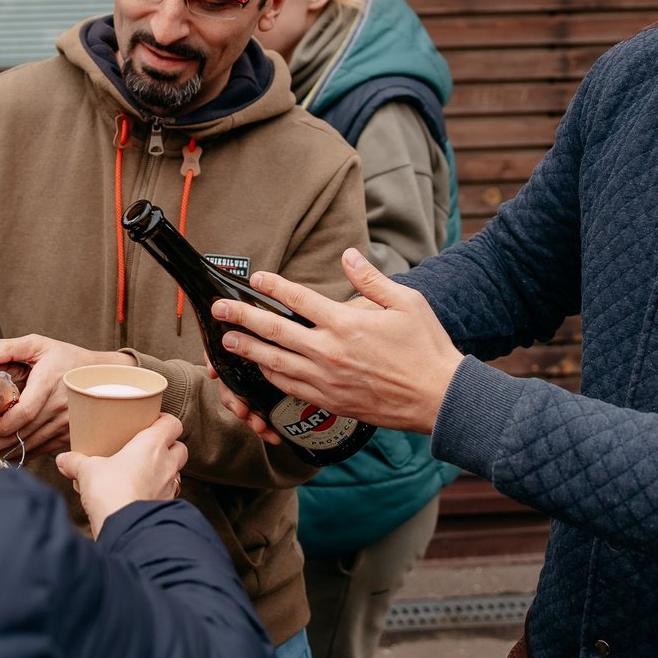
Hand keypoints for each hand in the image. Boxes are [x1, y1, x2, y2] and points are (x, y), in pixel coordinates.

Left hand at [0, 334, 134, 456]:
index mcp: (49, 384)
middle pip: (24, 432)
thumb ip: (8, 348)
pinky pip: (43, 449)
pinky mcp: (69, 435)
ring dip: (7, 451)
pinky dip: (24, 454)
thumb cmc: (67, 358)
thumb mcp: (38, 344)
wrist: (102, 376)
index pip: (25, 411)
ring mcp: (66, 424)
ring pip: (32, 444)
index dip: (4, 424)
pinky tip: (7, 454)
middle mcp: (60, 407)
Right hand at [57, 414, 186, 531]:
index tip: (151, 423)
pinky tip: (143, 494)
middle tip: (150, 448)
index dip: (164, 421)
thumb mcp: (88, 471)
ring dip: (166, 470)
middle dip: (170, 446)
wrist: (124, 526)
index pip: (172, 424)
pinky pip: (168, 493)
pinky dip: (159, 491)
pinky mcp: (166, 505)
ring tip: (147, 472)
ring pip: (177, 472)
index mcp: (152, 445)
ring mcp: (169, 486)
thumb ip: (76, 462)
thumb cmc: (111, 491)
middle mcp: (167, 463)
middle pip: (181, 447)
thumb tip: (63, 460)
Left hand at [209, 248, 464, 435]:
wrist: (438, 398)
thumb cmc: (426, 348)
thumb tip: (349, 256)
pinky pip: (291, 387)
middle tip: (219, 310)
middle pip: (274, 331)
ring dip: (248, 350)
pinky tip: (260, 371)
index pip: (298, 299)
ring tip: (228, 341)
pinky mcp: (330, 400)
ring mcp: (326, 379)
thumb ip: (371, 279)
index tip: (256, 278)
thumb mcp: (406, 303)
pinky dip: (271, 377)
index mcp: (345, 323)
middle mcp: (329, 351)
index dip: (273, 286)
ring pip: (275, 363)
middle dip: (242, 318)